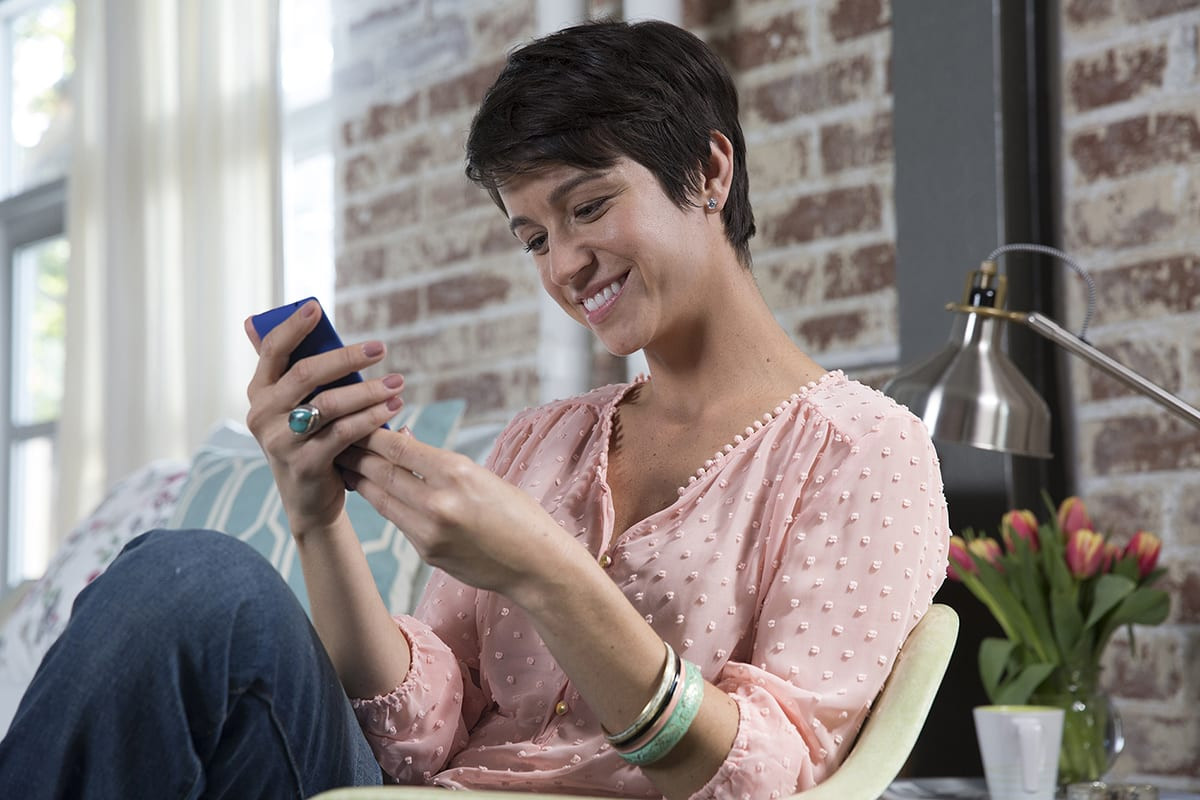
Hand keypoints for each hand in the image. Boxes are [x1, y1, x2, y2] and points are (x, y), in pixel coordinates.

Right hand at [244, 300, 404, 533]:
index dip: (292, 327)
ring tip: (398, 383)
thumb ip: (308, 372)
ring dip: (369, 391)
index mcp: (260, 392)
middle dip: (347, 358)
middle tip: (380, 348)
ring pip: (329, 404)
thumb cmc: (310, 440)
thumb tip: (319, 322)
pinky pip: (343, 433)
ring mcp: (280, 441)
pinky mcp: (304, 463)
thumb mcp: (302, 406)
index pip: (271, 350)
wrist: (308, 498)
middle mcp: (263, 414)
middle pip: (306, 374)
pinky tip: (393, 409)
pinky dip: (371, 418)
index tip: (315, 307)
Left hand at [335, 427, 585, 599]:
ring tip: (341, 460)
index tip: (353, 417)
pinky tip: (370, 488)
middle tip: (333, 435)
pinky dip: (381, 500)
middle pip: (381, 471)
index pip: (399, 447)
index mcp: (457, 473)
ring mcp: (429, 531)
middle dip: (355, 452)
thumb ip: (439, 463)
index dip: (371, 432)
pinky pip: (396, 519)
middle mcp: (438, 501)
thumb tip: (400, 441)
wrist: (536, 564)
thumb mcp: (483, 476)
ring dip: (358, 477)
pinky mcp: (426, 552)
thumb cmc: (517, 513)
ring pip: (380, 497)